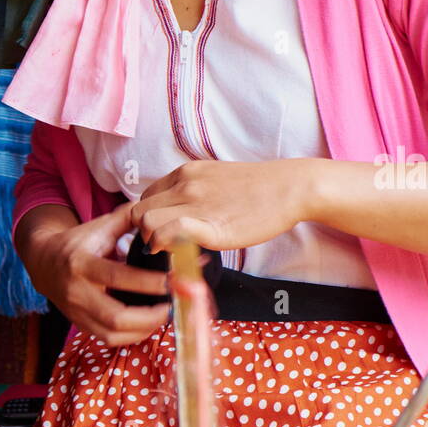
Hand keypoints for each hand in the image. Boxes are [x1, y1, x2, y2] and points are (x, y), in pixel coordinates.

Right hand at [29, 201, 171, 347]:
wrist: (44, 262)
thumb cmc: (78, 242)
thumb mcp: (98, 226)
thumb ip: (127, 218)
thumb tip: (156, 214)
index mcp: (81, 263)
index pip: (117, 276)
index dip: (147, 282)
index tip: (172, 280)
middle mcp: (77, 292)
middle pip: (115, 317)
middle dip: (149, 316)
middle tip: (173, 305)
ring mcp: (76, 313)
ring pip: (112, 334)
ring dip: (144, 329)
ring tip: (165, 315)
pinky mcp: (80, 325)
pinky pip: (108, 339)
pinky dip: (132, 336)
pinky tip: (149, 324)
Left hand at [129, 158, 314, 255]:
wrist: (289, 187)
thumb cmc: (258, 188)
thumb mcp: (216, 177)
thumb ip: (193, 191)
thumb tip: (179, 211)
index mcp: (185, 173)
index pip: (145, 196)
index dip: (147, 217)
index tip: (160, 232)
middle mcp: (184, 185)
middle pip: (138, 210)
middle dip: (142, 232)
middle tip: (161, 246)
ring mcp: (195, 204)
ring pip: (145, 221)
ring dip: (150, 240)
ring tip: (169, 250)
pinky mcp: (208, 226)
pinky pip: (168, 232)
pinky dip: (164, 246)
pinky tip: (176, 254)